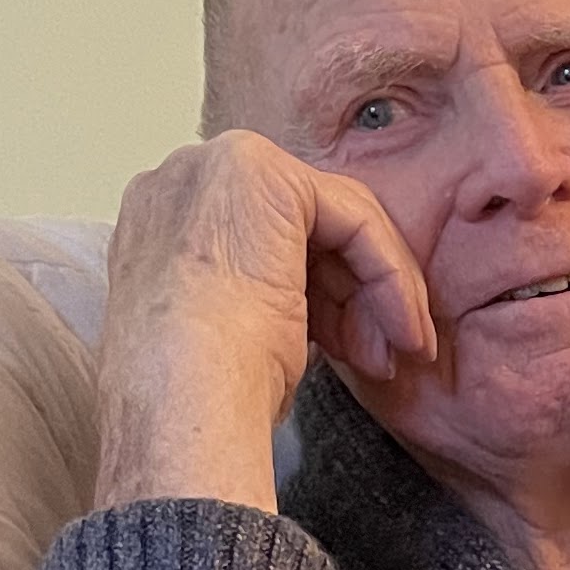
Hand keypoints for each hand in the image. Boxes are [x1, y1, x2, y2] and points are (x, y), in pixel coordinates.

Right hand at [93, 131, 435, 510]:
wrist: (180, 402)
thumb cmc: (199, 394)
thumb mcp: (238, 330)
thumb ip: (267, 292)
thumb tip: (321, 305)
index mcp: (165, 220)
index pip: (268, 240)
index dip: (321, 297)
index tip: (352, 351)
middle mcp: (184, 179)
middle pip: (304, 226)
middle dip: (351, 297)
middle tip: (380, 359)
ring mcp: (218, 167)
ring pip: (336, 221)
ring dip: (376, 294)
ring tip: (391, 358)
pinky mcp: (267, 176)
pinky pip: (355, 220)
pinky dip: (390, 276)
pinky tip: (404, 330)